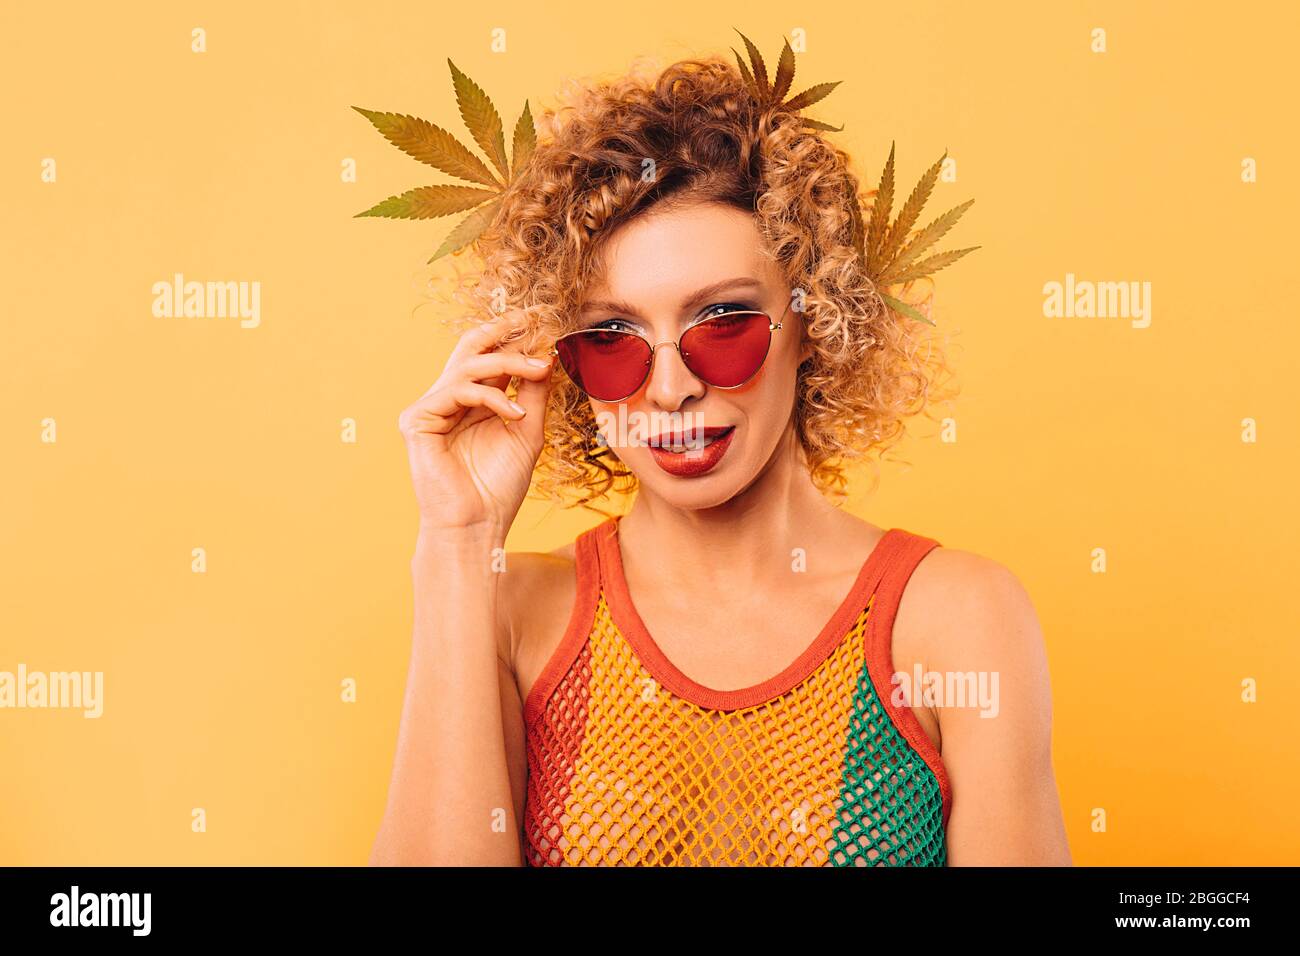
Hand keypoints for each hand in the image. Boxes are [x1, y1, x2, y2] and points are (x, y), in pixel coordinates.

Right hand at [397, 310, 553, 533]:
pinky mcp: (417, 420)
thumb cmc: (498, 486)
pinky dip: (492, 398)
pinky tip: (516, 415)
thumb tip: (547, 355)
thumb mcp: (526, 431)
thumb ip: (532, 394)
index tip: (543, 322)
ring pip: (468, 365)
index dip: (512, 337)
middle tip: (533, 318)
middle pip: (470, 348)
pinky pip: (458, 390)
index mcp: (471, 402)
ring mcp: (430, 408)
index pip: (488, 357)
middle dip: (502, 329)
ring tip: (540, 369)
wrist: (477, 526)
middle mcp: (447, 399)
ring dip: (510, 362)